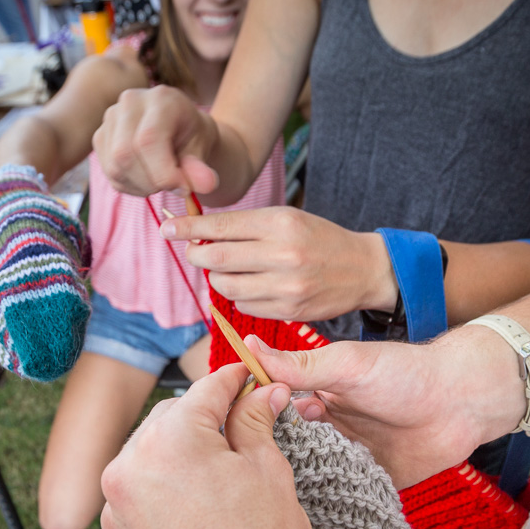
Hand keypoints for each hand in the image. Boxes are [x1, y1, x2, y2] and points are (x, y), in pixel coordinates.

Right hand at [93, 85, 220, 195]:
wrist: (179, 127)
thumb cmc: (191, 135)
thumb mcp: (202, 148)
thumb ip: (200, 168)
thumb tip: (206, 185)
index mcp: (161, 99)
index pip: (148, 139)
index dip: (163, 172)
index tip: (183, 189)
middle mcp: (130, 102)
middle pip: (125, 154)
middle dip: (151, 182)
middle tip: (173, 186)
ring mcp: (110, 118)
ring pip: (115, 167)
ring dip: (141, 186)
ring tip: (161, 181)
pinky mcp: (100, 136)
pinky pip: (110, 173)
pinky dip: (130, 186)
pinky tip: (146, 179)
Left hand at [100, 364, 325, 528]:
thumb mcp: (267, 471)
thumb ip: (254, 421)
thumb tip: (261, 392)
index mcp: (168, 442)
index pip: (202, 392)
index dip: (231, 380)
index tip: (246, 377)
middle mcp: (128, 473)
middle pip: (167, 424)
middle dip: (201, 422)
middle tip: (240, 426)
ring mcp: (116, 516)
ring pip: (147, 465)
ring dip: (177, 462)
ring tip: (218, 482)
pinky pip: (136, 508)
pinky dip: (161, 503)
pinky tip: (196, 519)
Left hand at [162, 206, 395, 321]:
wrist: (363, 269)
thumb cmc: (319, 238)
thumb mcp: (287, 218)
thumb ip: (246, 225)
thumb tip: (199, 232)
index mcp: (280, 222)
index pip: (221, 226)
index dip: (188, 228)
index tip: (166, 227)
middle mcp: (282, 254)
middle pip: (216, 258)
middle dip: (196, 254)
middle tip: (193, 251)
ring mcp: (285, 286)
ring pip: (226, 286)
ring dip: (217, 278)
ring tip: (228, 269)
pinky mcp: (289, 310)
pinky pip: (244, 306)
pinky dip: (239, 296)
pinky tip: (253, 286)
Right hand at [246, 329, 524, 487]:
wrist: (463, 402)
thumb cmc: (406, 373)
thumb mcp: (346, 366)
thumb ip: (299, 365)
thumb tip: (248, 343)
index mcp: (316, 397)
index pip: (272, 413)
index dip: (251, 424)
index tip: (228, 438)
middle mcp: (327, 429)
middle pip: (286, 449)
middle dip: (268, 461)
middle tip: (248, 476)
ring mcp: (347, 457)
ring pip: (310, 475)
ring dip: (295, 484)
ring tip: (270, 499)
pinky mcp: (369, 482)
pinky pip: (342, 496)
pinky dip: (328, 502)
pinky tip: (306, 514)